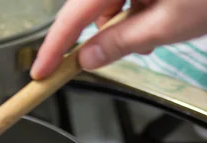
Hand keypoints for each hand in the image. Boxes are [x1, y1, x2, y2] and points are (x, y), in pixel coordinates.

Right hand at [30, 0, 206, 78]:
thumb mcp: (166, 26)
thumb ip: (120, 43)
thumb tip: (86, 60)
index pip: (72, 17)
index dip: (54, 48)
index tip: (40, 72)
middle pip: (87, 6)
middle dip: (96, 35)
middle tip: (97, 62)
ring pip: (109, 1)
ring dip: (121, 23)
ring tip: (149, 39)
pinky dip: (135, 10)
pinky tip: (157, 20)